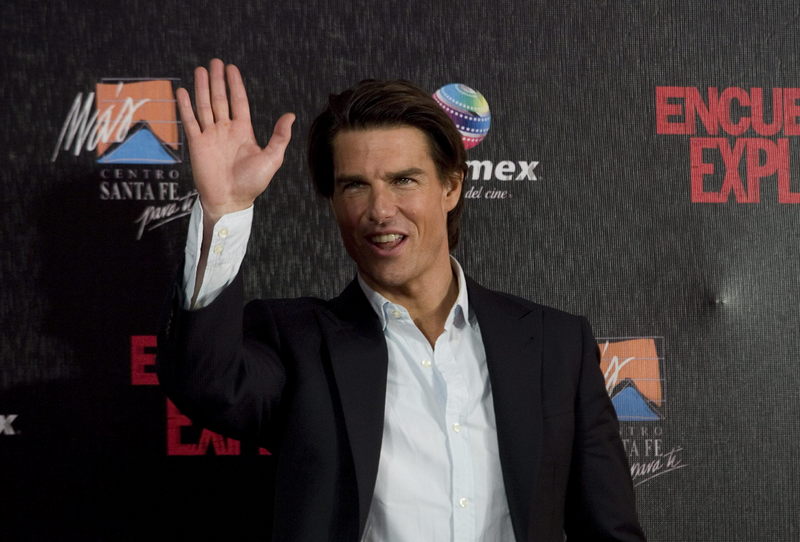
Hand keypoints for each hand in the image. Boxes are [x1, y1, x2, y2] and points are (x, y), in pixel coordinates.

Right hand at [176, 58, 294, 221]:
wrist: (230, 200)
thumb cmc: (252, 183)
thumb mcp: (271, 159)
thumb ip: (279, 137)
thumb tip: (290, 116)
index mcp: (243, 131)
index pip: (239, 102)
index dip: (235, 85)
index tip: (232, 69)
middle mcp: (226, 130)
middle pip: (220, 99)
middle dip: (218, 81)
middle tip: (215, 62)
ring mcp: (210, 136)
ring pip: (205, 106)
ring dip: (202, 88)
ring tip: (200, 70)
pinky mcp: (197, 144)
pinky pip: (190, 121)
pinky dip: (185, 107)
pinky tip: (183, 92)